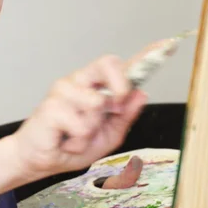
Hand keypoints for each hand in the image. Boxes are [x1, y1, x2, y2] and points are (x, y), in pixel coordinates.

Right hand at [10, 40, 167, 179]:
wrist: (40, 161)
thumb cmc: (70, 145)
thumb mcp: (108, 136)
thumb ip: (124, 116)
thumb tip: (141, 94)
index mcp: (94, 86)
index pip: (120, 66)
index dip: (145, 55)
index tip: (166, 45)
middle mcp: (79, 81)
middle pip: (109, 63)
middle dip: (120, 85)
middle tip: (113, 108)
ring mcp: (64, 90)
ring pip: (98, 103)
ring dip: (92, 130)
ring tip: (76, 136)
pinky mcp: (51, 105)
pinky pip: (82, 124)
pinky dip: (78, 141)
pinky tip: (65, 140)